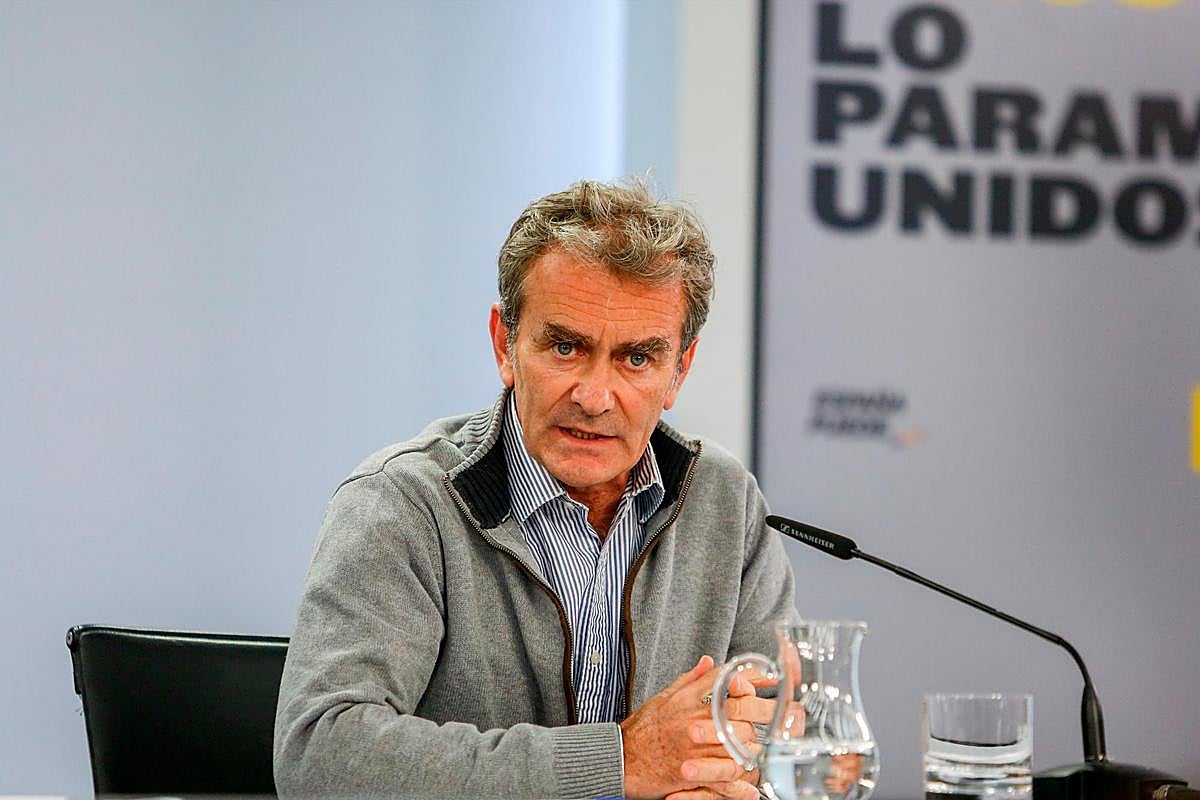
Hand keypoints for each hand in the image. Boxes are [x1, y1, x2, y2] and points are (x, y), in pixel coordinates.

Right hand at [620, 656, 768, 799]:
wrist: (620, 758)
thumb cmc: (642, 729)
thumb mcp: (664, 697)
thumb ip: (690, 679)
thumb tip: (709, 661)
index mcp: (686, 697)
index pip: (726, 678)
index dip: (753, 676)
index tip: (772, 680)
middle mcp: (693, 718)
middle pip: (740, 710)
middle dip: (765, 712)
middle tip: (783, 715)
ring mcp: (693, 745)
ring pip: (737, 742)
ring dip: (755, 746)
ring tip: (765, 747)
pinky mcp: (691, 771)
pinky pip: (723, 776)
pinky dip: (740, 782)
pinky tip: (751, 784)